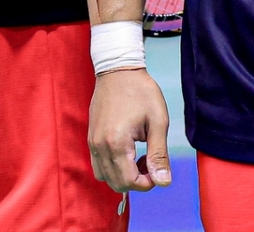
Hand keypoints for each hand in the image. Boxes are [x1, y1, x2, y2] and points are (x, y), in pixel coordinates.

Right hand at [88, 67, 171, 192]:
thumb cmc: (141, 92)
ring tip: (139, 158)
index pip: (128, 181)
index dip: (147, 184)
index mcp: (116, 143)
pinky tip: (127, 152)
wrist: (118, 70)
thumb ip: (159, 154)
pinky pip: (98, 165)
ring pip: (104, 177)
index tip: (158, 170)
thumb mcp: (157, 121)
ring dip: (123, 176)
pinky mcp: (91, 138)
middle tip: (151, 162)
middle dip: (136, 181)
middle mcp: (99, 146)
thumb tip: (163, 182)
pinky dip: (112, 167)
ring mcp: (92, 143)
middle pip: (115, 183)